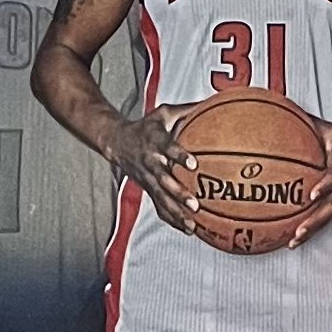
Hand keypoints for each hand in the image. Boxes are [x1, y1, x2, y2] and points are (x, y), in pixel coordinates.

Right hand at [107, 103, 202, 232]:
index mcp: (155, 142)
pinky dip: (173, 219)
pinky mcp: (148, 190)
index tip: (193, 164)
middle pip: (165, 181)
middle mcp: (151, 163)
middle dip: (179, 194)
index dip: (180, 156)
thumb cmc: (146, 127)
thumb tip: (213, 102)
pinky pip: (160, 207)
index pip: (168, 149)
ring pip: (162, 199)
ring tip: (193, 224)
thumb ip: (187, 110)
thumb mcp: (163, 114)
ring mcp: (148, 179)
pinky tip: (188, 229)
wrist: (117, 143)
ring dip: (177, 213)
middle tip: (195, 204)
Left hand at [280, 118, 331, 248]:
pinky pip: (326, 220)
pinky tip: (293, 240)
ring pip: (328, 217)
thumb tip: (282, 110)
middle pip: (330, 206)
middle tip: (298, 230)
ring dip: (311, 231)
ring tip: (292, 242)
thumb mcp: (330, 130)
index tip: (312, 194)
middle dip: (314, 220)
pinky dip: (311, 231)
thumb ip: (308, 124)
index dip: (325, 185)